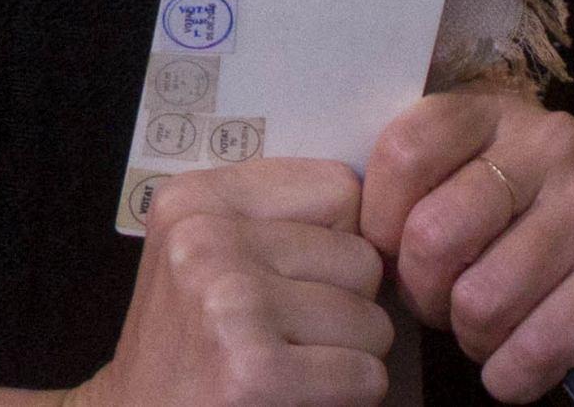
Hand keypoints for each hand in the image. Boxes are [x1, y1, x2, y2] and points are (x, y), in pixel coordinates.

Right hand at [61, 158, 397, 406]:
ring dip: (350, 357)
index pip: (339, 188)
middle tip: (293, 337)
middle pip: (361, 258)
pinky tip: (299, 397)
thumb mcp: (203, 256)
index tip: (303, 278)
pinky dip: (349, 397)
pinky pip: (365, 375)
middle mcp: (206, 238)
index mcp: (195, 198)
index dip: (338, 241)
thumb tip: (385, 209)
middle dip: (347, 307)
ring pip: (372, 321)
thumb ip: (273, 219)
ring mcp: (229, 301)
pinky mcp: (253, 369)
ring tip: (294, 367)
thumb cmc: (188, 348)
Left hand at [361, 90, 573, 402]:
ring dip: (470, 337)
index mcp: (489, 110)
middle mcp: (551, 141)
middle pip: (436, 233)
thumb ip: (398, 193)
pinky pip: (543, 343)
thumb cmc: (494, 227)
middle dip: (423, 293)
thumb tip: (355, 246)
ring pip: (485, 297)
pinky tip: (512, 367)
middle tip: (440, 302)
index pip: (404, 153)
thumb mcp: (441, 183)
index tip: (390, 251)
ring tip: (480, 328)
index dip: (380, 222)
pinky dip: (515, 374)